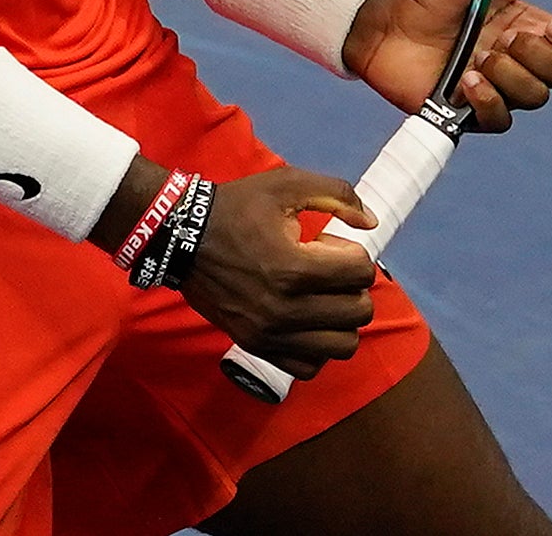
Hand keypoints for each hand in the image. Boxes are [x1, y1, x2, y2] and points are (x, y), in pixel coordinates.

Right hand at [180, 166, 380, 378]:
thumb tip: (371, 222)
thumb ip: (337, 194)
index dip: (354, 254)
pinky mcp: (257, 347)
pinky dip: (318, 347)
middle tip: (327, 271)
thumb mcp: (287, 183)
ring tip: (321, 298)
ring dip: (341, 320)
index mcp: (294, 267)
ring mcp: (271, 334)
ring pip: (342, 346)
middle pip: (358, 312)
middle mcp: (285, 309)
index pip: (361, 273)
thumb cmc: (237, 208)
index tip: (327, 246)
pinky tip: (307, 322)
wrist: (181, 237)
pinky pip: (309, 366)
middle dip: (353, 287)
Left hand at [341, 0, 551, 132]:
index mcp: (528, 24)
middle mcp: (519, 59)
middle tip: (507, 38)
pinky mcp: (473, 111)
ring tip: (479, 56)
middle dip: (542, 57)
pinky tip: (467, 81)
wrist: (383, 25)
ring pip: (536, 97)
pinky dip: (490, 101)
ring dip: (512, 75)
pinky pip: (502, 120)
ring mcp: (498, 87)